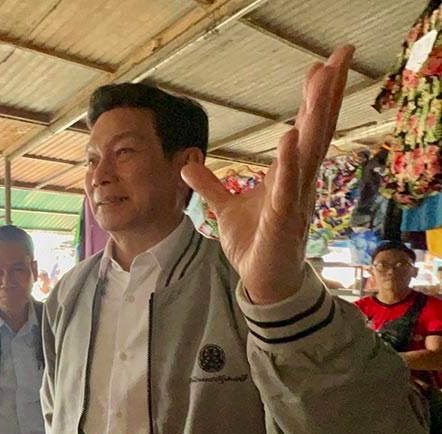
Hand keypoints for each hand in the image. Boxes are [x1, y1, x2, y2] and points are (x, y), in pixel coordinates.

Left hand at [181, 45, 354, 304]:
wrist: (262, 283)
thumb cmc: (254, 245)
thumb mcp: (226, 209)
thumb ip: (210, 186)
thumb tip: (187, 165)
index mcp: (288, 176)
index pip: (306, 129)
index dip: (313, 100)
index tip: (321, 67)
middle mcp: (298, 182)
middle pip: (317, 129)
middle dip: (328, 93)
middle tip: (341, 55)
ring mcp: (294, 200)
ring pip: (309, 150)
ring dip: (314, 115)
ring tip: (322, 80)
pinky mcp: (283, 220)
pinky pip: (287, 187)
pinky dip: (289, 162)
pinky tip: (291, 136)